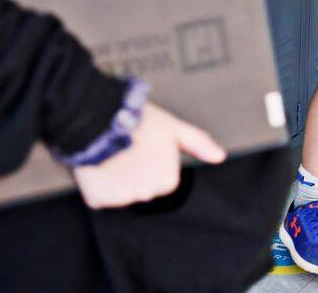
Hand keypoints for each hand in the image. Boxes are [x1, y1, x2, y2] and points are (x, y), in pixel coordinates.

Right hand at [73, 103, 224, 209]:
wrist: (100, 118)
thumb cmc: (139, 121)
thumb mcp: (174, 128)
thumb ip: (198, 144)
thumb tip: (220, 156)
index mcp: (167, 180)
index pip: (162, 177)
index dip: (152, 160)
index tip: (145, 146)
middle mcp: (147, 193)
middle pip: (142, 186)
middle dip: (135, 171)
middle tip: (129, 148)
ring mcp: (122, 198)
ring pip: (120, 191)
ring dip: (116, 177)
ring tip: (113, 153)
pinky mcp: (98, 199)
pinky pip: (100, 195)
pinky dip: (99, 182)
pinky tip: (100, 163)